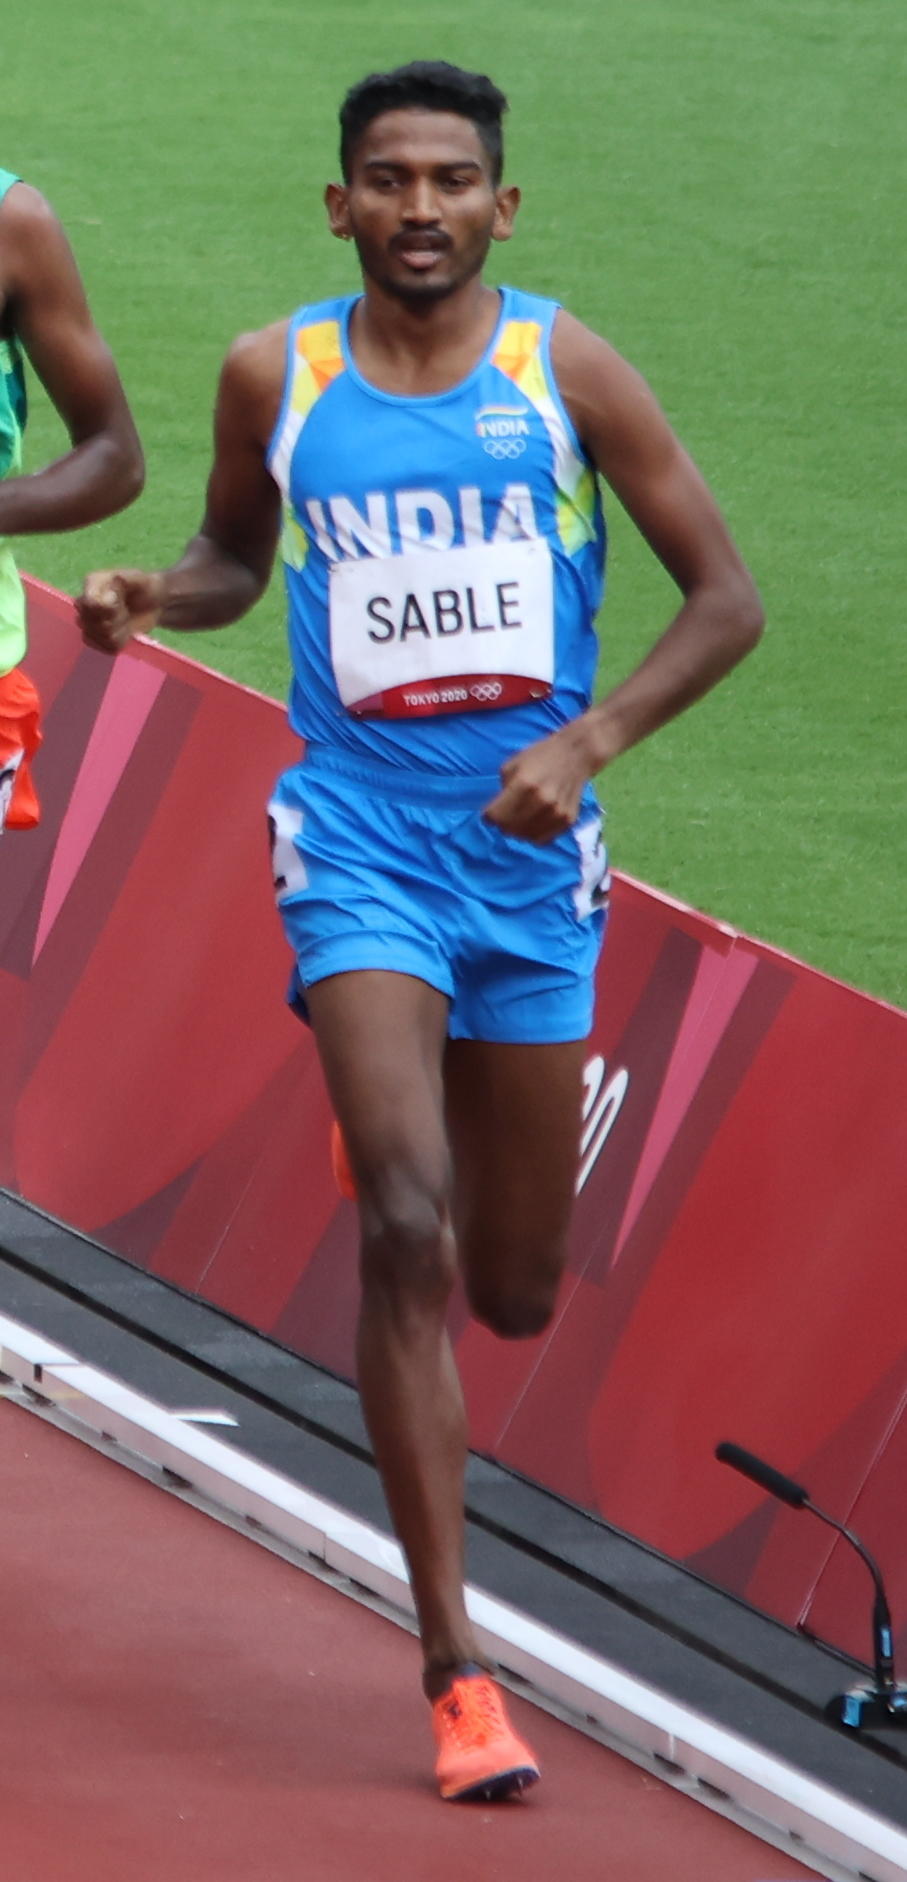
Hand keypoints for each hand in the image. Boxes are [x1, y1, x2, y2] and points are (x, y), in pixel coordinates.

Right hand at [76, 568, 163, 654]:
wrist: (153, 602)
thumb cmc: (143, 586)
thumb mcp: (137, 577)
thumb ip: (122, 579)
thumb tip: (109, 589)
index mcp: (91, 585)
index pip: (88, 605)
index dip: (106, 609)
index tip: (120, 601)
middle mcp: (85, 604)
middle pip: (91, 624)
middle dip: (115, 620)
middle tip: (126, 611)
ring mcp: (89, 624)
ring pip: (99, 638)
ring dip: (119, 632)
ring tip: (126, 621)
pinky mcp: (99, 640)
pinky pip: (106, 649)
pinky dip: (121, 642)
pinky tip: (126, 633)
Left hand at [482, 722, 595, 843]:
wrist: (576, 755)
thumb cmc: (540, 756)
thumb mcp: (512, 765)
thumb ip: (503, 790)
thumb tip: (499, 811)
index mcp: (523, 784)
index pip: (495, 816)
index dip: (489, 816)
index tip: (491, 812)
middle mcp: (541, 801)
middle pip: (509, 829)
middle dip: (503, 824)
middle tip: (506, 816)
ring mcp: (556, 813)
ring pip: (525, 837)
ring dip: (518, 831)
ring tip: (520, 819)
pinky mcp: (568, 820)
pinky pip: (543, 839)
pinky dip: (535, 834)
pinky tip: (535, 821)